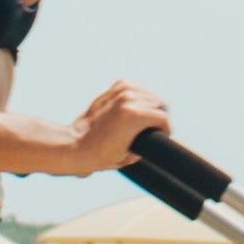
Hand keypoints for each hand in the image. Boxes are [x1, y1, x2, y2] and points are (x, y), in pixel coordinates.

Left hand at [52, 80, 168, 173]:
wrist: (77, 144)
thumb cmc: (102, 155)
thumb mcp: (130, 156)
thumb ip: (149, 143)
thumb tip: (157, 137)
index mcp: (134, 115)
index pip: (164, 119)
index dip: (166, 130)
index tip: (163, 136)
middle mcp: (129, 99)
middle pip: (160, 104)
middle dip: (159, 117)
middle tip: (153, 129)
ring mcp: (121, 91)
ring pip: (150, 96)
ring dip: (151, 107)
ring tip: (144, 120)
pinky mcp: (116, 87)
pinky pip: (138, 89)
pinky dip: (140, 98)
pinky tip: (134, 108)